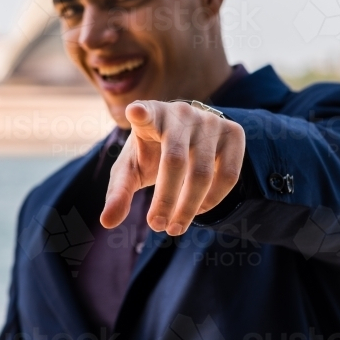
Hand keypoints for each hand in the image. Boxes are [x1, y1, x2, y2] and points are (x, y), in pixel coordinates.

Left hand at [100, 100, 245, 235]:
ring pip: (203, 173)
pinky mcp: (233, 132)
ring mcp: (209, 121)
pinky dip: (213, 199)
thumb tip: (107, 223)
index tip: (135, 111)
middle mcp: (181, 113)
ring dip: (188, 207)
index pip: (145, 112)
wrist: (189, 136)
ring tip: (175, 227)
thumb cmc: (151, 153)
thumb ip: (118, 194)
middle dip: (165, 199)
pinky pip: (229, 174)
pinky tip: (198, 211)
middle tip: (157, 226)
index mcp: (150, 116)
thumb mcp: (131, 170)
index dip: (141, 113)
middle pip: (174, 160)